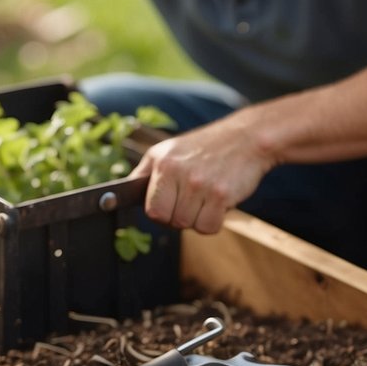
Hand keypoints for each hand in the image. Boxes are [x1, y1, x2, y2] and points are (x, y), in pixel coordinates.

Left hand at [130, 119, 272, 234]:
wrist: (246, 138)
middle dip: (178, 217)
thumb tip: (120, 193)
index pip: (151, 209)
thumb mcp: (166, 151)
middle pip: (170, 221)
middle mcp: (179, 174)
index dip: (159, 213)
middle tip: (190, 201)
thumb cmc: (204, 146)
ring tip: (205, 198)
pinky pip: (209, 227)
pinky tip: (217, 203)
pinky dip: (213, 222)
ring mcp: (201, 185)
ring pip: (190, 226)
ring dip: (197, 219)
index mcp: (163, 164)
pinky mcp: (222, 195)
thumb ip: (144, 174)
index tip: (168, 206)